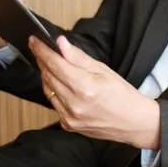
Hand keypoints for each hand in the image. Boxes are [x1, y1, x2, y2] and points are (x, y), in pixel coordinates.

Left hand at [29, 35, 160, 149]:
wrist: (133, 123)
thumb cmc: (123, 95)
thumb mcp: (104, 70)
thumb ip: (79, 57)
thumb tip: (61, 43)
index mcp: (85, 87)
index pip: (55, 64)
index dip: (42, 50)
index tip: (34, 40)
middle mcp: (74, 104)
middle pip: (48, 76)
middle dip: (42, 60)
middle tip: (38, 48)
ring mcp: (70, 117)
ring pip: (48, 90)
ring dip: (46, 74)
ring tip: (49, 63)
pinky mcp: (68, 125)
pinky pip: (53, 103)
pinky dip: (53, 90)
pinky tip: (59, 82)